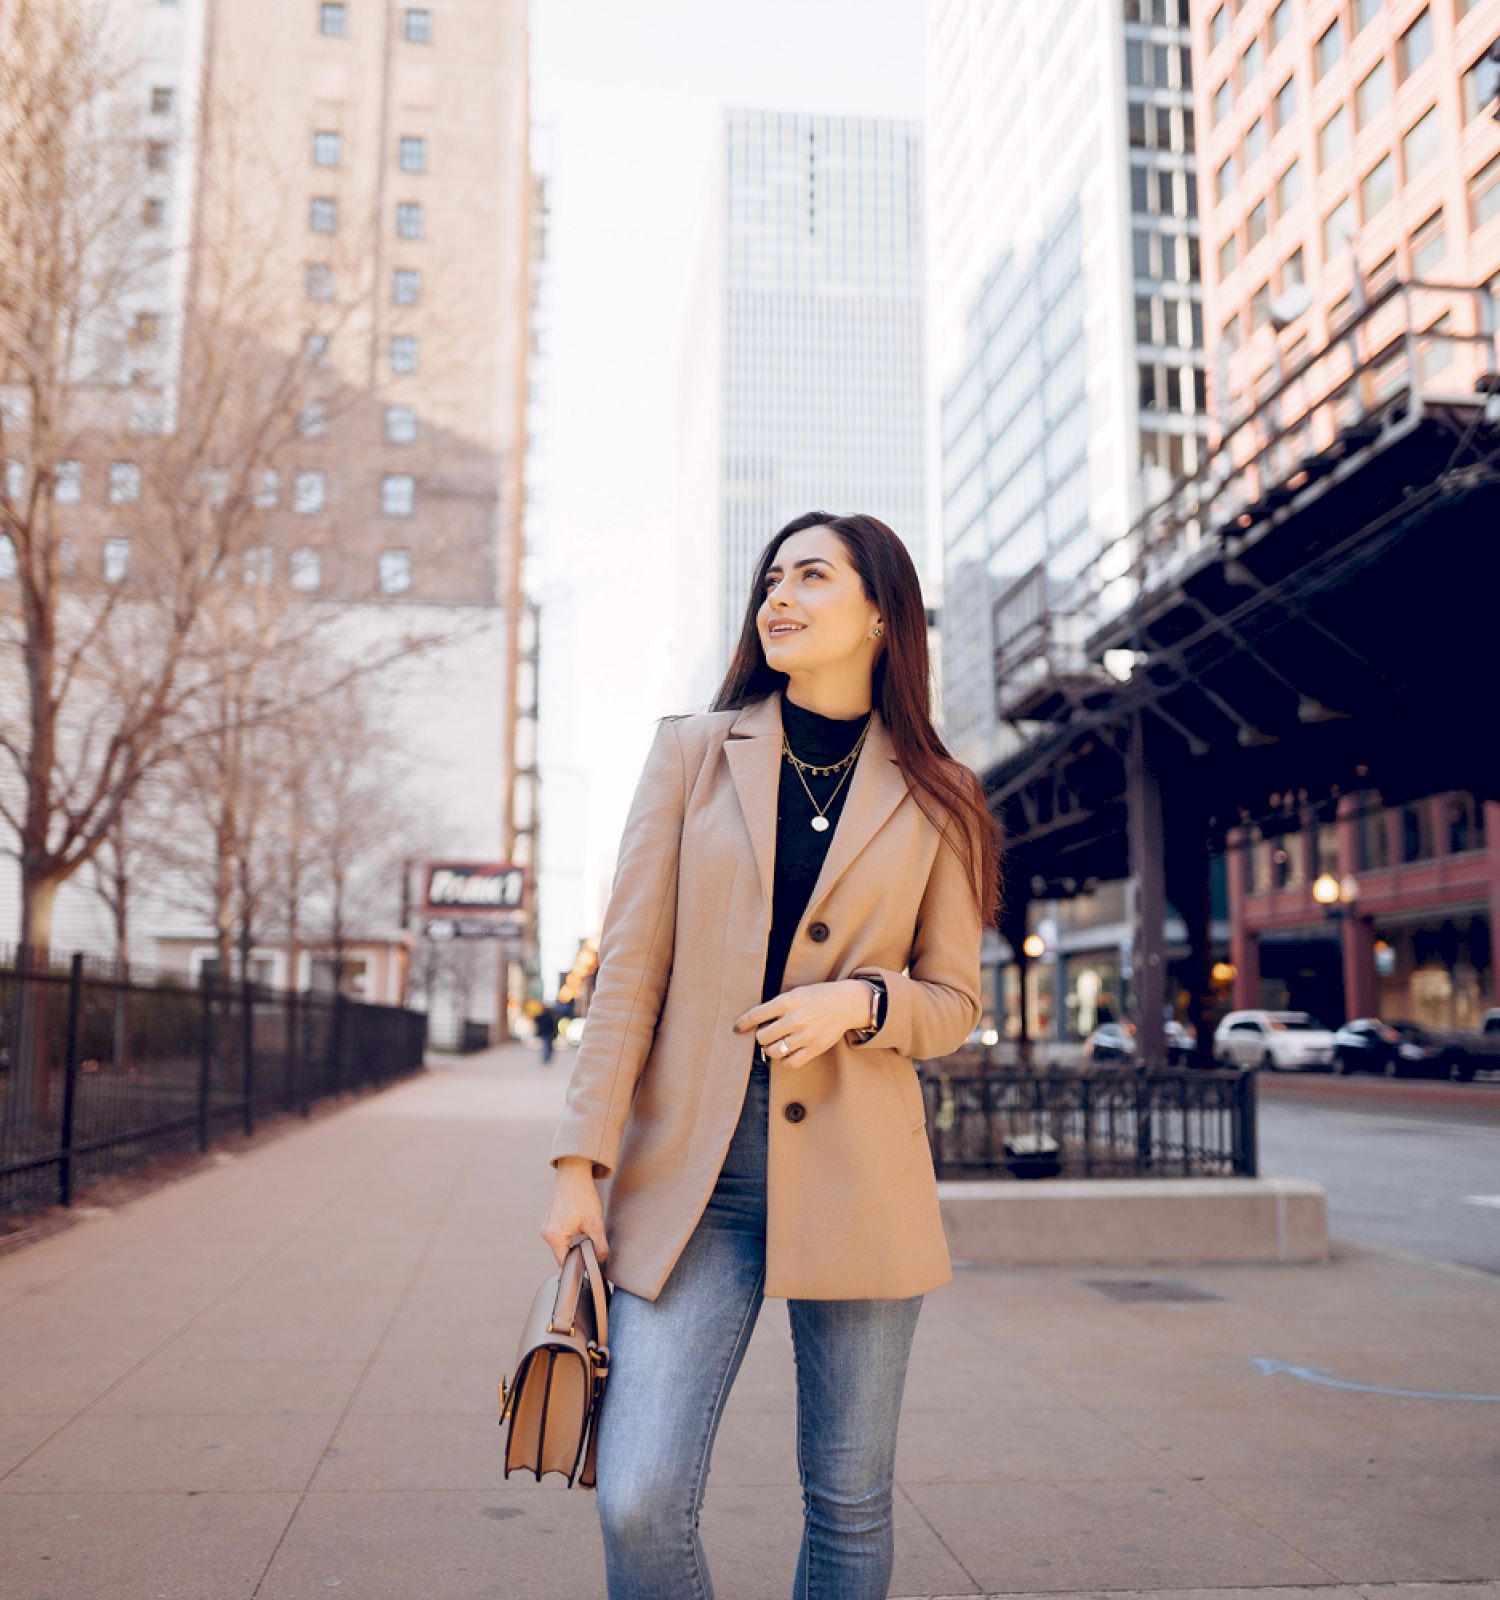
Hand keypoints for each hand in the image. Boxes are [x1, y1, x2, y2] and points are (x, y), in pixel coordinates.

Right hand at [541, 1158, 608, 1267]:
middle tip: (590, 1246)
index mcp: (554, 1236)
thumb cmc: (582, 1196)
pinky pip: (559, 1236)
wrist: (574, 1174)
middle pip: (562, 1255)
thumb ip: (600, 1246)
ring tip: (585, 1233)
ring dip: (573, 1244)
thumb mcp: (596, 1223)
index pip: (565, 1263)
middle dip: (577, 1253)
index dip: (578, 1265)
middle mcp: (546, 1233)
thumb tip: (600, 1260)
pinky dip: (569, 1236)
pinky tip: (579, 1226)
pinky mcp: (549, 1221)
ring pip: (561, 1246)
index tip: (589, 1263)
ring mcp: (546, 1227)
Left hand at [733, 980, 870, 1068]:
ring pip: (774, 1051)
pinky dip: (785, 1060)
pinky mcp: (814, 1048)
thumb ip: (777, 1006)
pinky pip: (790, 1063)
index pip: (756, 1015)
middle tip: (767, 1034)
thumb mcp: (795, 993)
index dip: (742, 1023)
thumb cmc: (817, 997)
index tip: (737, 1028)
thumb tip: (756, 1022)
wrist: (845, 1003)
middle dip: (761, 1037)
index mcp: (787, 1002)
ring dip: (771, 1049)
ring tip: (776, 1044)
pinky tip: (787, 1053)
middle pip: (762, 1037)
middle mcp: (794, 1019)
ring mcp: (804, 1035)